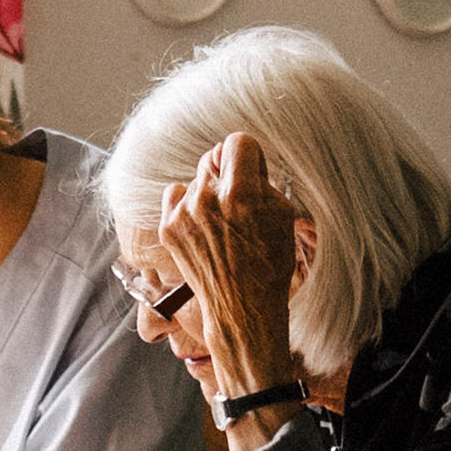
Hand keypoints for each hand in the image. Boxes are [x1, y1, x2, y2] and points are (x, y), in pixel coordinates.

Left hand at [156, 131, 307, 411]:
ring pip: (197, 180)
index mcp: (241, 193)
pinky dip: (188, 206)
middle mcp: (207, 200)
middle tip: (240, 201)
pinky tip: (204, 227)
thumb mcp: (281, 215)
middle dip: (229, 174)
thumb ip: (260, 181)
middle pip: (214, 158)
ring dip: (209, 192)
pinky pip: (176, 196)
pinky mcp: (168, 228)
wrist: (242, 308)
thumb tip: (241, 159)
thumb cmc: (269, 263)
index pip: (238, 142)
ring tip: (223, 223)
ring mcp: (183, 214)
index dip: (249, 156)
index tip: (253, 172)